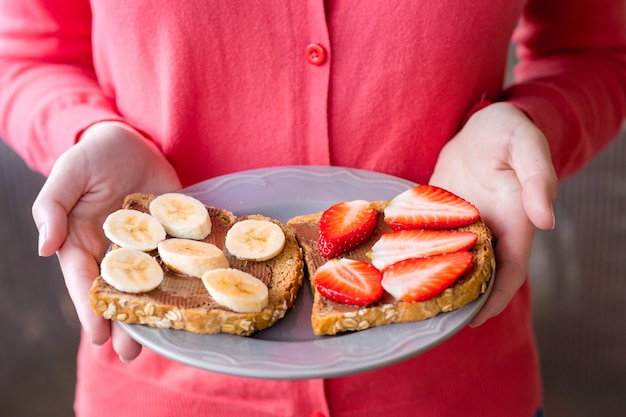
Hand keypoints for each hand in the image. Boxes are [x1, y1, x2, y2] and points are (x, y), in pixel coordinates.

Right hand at [32, 121, 180, 360]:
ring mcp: (147, 245)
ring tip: (164, 338)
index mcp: (83, 243)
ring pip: (150, 284)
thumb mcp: (68, 175)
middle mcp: (115, 251)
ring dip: (155, 310)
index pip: (84, 282)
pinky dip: (186, 278)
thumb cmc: (92, 157)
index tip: (99, 337)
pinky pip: (179, 258)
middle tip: (131, 354)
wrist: (131, 139)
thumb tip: (45, 248)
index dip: (90, 310)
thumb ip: (52, 208)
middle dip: (124, 322)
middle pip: (119, 292)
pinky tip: (196, 298)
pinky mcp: (172, 234)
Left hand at [429, 102, 557, 326]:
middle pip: (477, 274)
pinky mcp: (442, 214)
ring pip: (451, 260)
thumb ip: (538, 180)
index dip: (495, 298)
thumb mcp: (527, 147)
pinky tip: (394, 262)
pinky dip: (417, 252)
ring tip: (407, 297)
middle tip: (430, 316)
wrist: (484, 124)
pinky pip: (431, 238)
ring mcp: (464, 224)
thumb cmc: (510, 132)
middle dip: (459, 296)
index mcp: (515, 223)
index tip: (475, 320)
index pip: (510, 272)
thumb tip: (546, 221)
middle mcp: (489, 230)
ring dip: (435, 278)